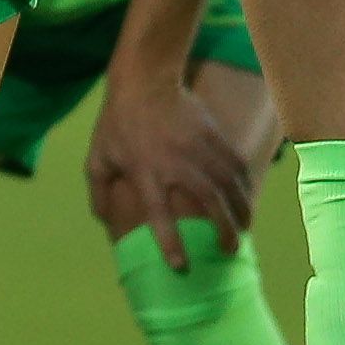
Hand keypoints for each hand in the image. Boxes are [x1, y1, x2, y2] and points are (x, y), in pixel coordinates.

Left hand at [83, 60, 260, 267]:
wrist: (144, 79)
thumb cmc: (117, 122)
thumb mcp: (98, 157)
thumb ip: (99, 192)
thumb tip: (104, 223)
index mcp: (145, 170)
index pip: (159, 213)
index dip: (170, 241)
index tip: (182, 265)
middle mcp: (175, 162)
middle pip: (208, 201)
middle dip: (223, 229)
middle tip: (229, 251)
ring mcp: (198, 146)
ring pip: (229, 184)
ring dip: (240, 210)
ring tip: (245, 230)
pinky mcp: (214, 134)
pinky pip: (235, 164)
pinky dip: (244, 185)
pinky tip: (246, 199)